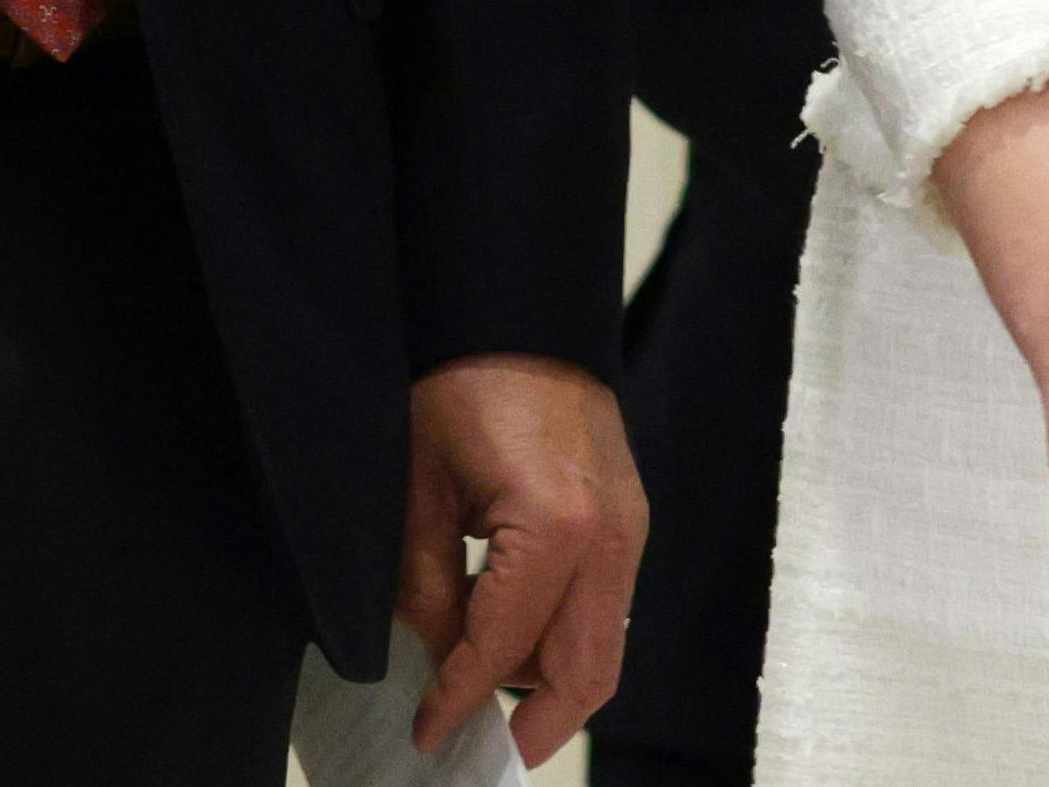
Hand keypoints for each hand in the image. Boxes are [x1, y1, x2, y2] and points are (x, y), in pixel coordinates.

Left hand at [397, 352, 644, 768]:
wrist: (519, 307)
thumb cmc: (462, 377)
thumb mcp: (419, 482)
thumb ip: (422, 580)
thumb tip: (425, 656)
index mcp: (556, 525)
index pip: (505, 646)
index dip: (460, 698)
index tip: (428, 736)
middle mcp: (609, 538)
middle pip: (584, 674)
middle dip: (532, 727)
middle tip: (475, 755)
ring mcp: (628, 530)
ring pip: (600, 649)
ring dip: (545, 685)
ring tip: (480, 702)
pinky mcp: (628, 520)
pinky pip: (601, 609)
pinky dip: (558, 639)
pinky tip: (504, 641)